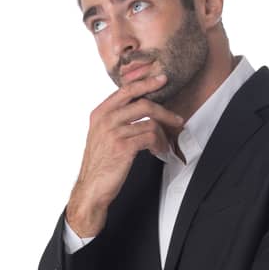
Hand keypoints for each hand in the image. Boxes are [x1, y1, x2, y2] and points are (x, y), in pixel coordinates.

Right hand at [66, 66, 185, 233]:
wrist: (91, 189)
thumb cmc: (99, 165)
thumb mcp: (101, 137)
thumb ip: (114, 120)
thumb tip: (139, 110)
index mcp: (99, 113)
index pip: (126, 90)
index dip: (146, 83)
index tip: (161, 80)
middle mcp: (105, 119)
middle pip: (143, 104)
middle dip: (164, 112)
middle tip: (177, 119)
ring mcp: (113, 132)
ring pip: (150, 122)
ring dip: (162, 135)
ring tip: (165, 145)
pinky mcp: (123, 146)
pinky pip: (150, 137)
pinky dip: (159, 144)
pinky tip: (158, 151)